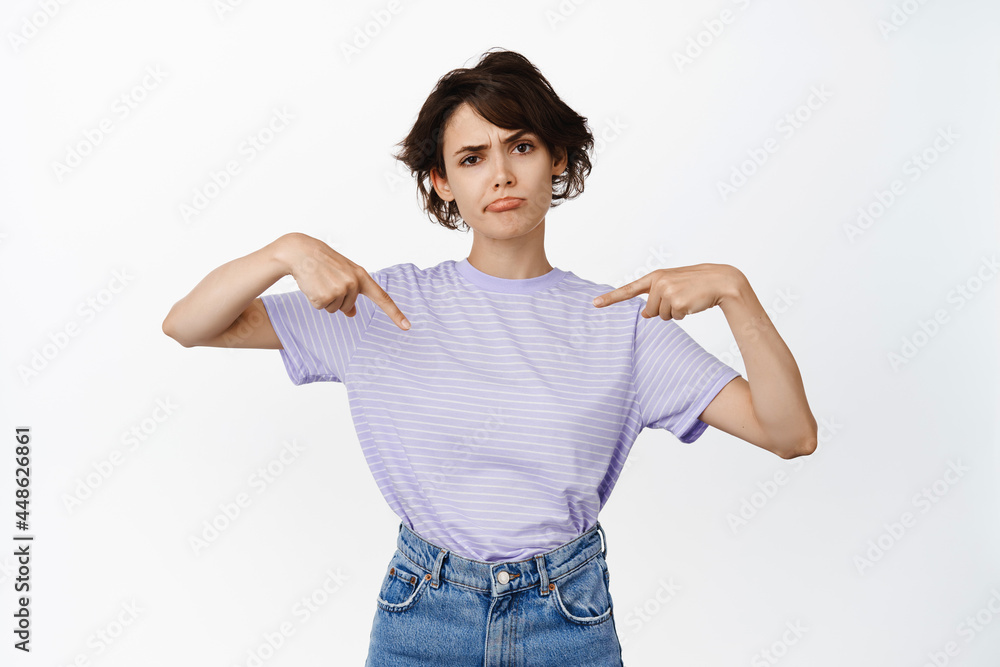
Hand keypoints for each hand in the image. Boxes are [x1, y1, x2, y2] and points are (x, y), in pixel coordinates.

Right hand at [276, 233, 410, 329]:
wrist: (300, 251)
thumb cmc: (323, 261)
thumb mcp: (342, 274)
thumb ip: (352, 291)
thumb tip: (351, 314)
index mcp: (361, 276)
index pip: (382, 298)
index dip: (395, 314)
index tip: (407, 327)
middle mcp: (353, 283)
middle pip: (348, 306)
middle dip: (336, 298)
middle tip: (326, 280)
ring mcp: (339, 290)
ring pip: (334, 309)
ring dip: (325, 298)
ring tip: (319, 280)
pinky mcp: (324, 297)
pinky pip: (321, 308)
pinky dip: (315, 299)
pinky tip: (312, 285)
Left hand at [592, 263, 741, 319]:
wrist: (721, 281)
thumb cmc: (697, 283)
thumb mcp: (673, 285)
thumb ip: (656, 296)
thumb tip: (644, 315)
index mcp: (656, 276)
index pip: (629, 289)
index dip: (611, 298)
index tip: (595, 304)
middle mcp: (658, 282)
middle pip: (650, 311)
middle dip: (664, 310)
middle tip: (681, 297)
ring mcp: (667, 292)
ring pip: (661, 316)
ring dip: (675, 312)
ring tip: (688, 299)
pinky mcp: (677, 302)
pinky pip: (674, 318)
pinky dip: (684, 315)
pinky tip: (693, 303)